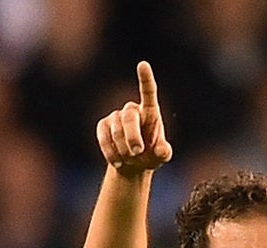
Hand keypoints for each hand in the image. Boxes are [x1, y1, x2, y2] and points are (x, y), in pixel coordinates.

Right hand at [97, 63, 171, 177]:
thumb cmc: (151, 156)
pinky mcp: (103, 126)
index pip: (148, 93)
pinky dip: (110, 151)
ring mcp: (116, 117)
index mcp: (150, 112)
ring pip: (116, 130)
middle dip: (133, 136)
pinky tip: (118, 162)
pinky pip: (103, 137)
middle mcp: (132, 110)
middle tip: (138, 152)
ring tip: (131, 160)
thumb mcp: (161, 156)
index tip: (143, 64)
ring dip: (123, 149)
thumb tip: (163, 150)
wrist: (133, 165)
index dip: (146, 79)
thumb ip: (164, 152)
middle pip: (129, 117)